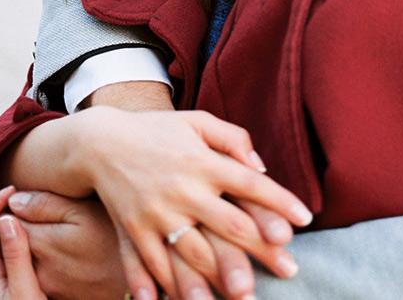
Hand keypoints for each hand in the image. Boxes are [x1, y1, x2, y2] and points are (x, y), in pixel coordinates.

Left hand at [0, 187, 45, 299]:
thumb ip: (17, 256)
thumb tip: (8, 221)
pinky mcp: (3, 281)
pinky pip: (0, 249)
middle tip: (18, 194)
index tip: (14, 191)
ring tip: (23, 206)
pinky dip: (9, 234)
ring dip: (1, 220)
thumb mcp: (26, 290)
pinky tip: (27, 230)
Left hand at [1, 190, 129, 299]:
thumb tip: (15, 201)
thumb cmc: (114, 242)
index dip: (18, 205)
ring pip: (23, 254)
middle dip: (23, 223)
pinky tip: (67, 252)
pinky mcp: (50, 291)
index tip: (36, 200)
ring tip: (61, 233)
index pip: (6, 219)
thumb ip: (47, 204)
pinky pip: (36, 269)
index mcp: (38, 241)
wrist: (132, 282)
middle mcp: (32, 265)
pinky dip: (44, 257)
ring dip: (33, 240)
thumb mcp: (85, 214)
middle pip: (12, 237)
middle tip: (50, 215)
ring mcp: (40, 282)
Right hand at [68, 108, 308, 296]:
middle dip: (260, 249)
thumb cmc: (158, 131)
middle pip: (228, 225)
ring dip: (216, 279)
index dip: (280, 202)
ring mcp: (156, 214)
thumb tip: (261, 166)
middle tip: (289, 271)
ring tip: (239, 299)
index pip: (251, 184)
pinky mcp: (131, 231)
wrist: (98, 142)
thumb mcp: (199, 121)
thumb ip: (235, 139)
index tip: (304, 220)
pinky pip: (149, 264)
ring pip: (190, 254)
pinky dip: (161, 287)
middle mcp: (183, 190)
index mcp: (204, 162)